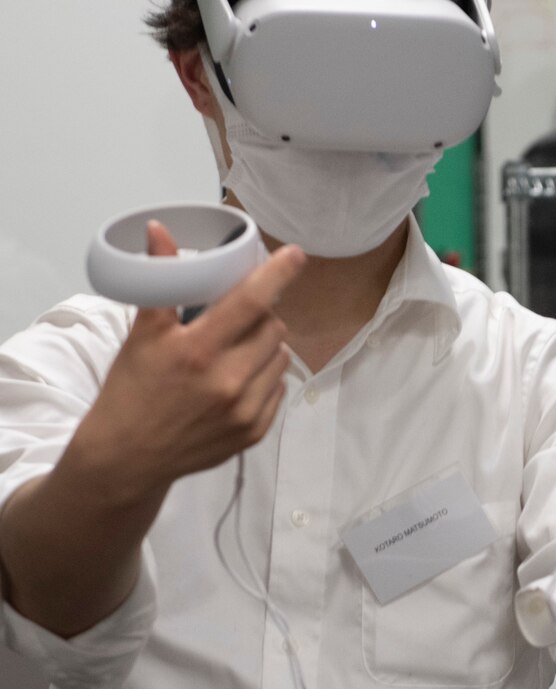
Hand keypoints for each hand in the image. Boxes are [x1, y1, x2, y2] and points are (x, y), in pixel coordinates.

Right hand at [69, 219, 305, 503]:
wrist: (127, 457)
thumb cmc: (132, 390)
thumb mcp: (142, 335)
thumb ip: (161, 282)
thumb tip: (160, 231)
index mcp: (198, 351)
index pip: (251, 302)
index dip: (277, 274)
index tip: (295, 254)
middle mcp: (228, 382)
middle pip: (273, 327)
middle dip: (261, 314)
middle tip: (238, 316)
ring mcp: (245, 411)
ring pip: (281, 357)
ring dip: (267, 345)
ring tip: (237, 347)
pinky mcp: (254, 432)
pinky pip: (278, 388)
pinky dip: (266, 375)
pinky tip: (240, 376)